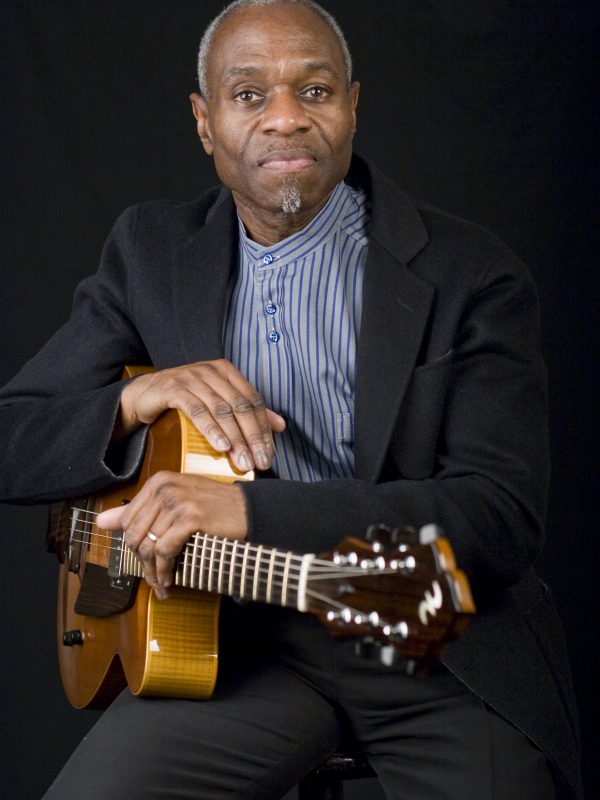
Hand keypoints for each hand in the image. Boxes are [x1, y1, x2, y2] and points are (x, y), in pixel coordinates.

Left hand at [96, 472, 247, 599]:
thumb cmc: (215, 509)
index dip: (133, 546)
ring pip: (148, 546)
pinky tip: (171, 578)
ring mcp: (177, 501)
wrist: (249, 511)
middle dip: (141, 564)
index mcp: (158, 482)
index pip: (128, 520)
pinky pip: (164, 551)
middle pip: (135, 535)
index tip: (143, 562)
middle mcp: (164, 488)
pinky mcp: (189, 518)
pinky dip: (165, 570)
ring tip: (163, 584)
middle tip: (154, 581)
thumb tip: (102, 522)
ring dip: (154, 572)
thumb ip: (140, 511)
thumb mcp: (176, 503)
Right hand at [115, 359, 285, 471]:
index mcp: (227, 372)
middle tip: (259, 462)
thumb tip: (281, 426)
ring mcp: (193, 378)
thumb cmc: (185, 399)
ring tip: (243, 461)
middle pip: (241, 407)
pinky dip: (211, 430)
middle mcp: (212, 371)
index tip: (269, 454)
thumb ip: (247, 411)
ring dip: (235, 438)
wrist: (145, 394)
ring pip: (222, 410)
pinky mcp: (174, 389)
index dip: (264, 429)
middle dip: (253, 437)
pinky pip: (197, 411)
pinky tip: (221, 446)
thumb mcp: (218, 403)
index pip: (253, 401)